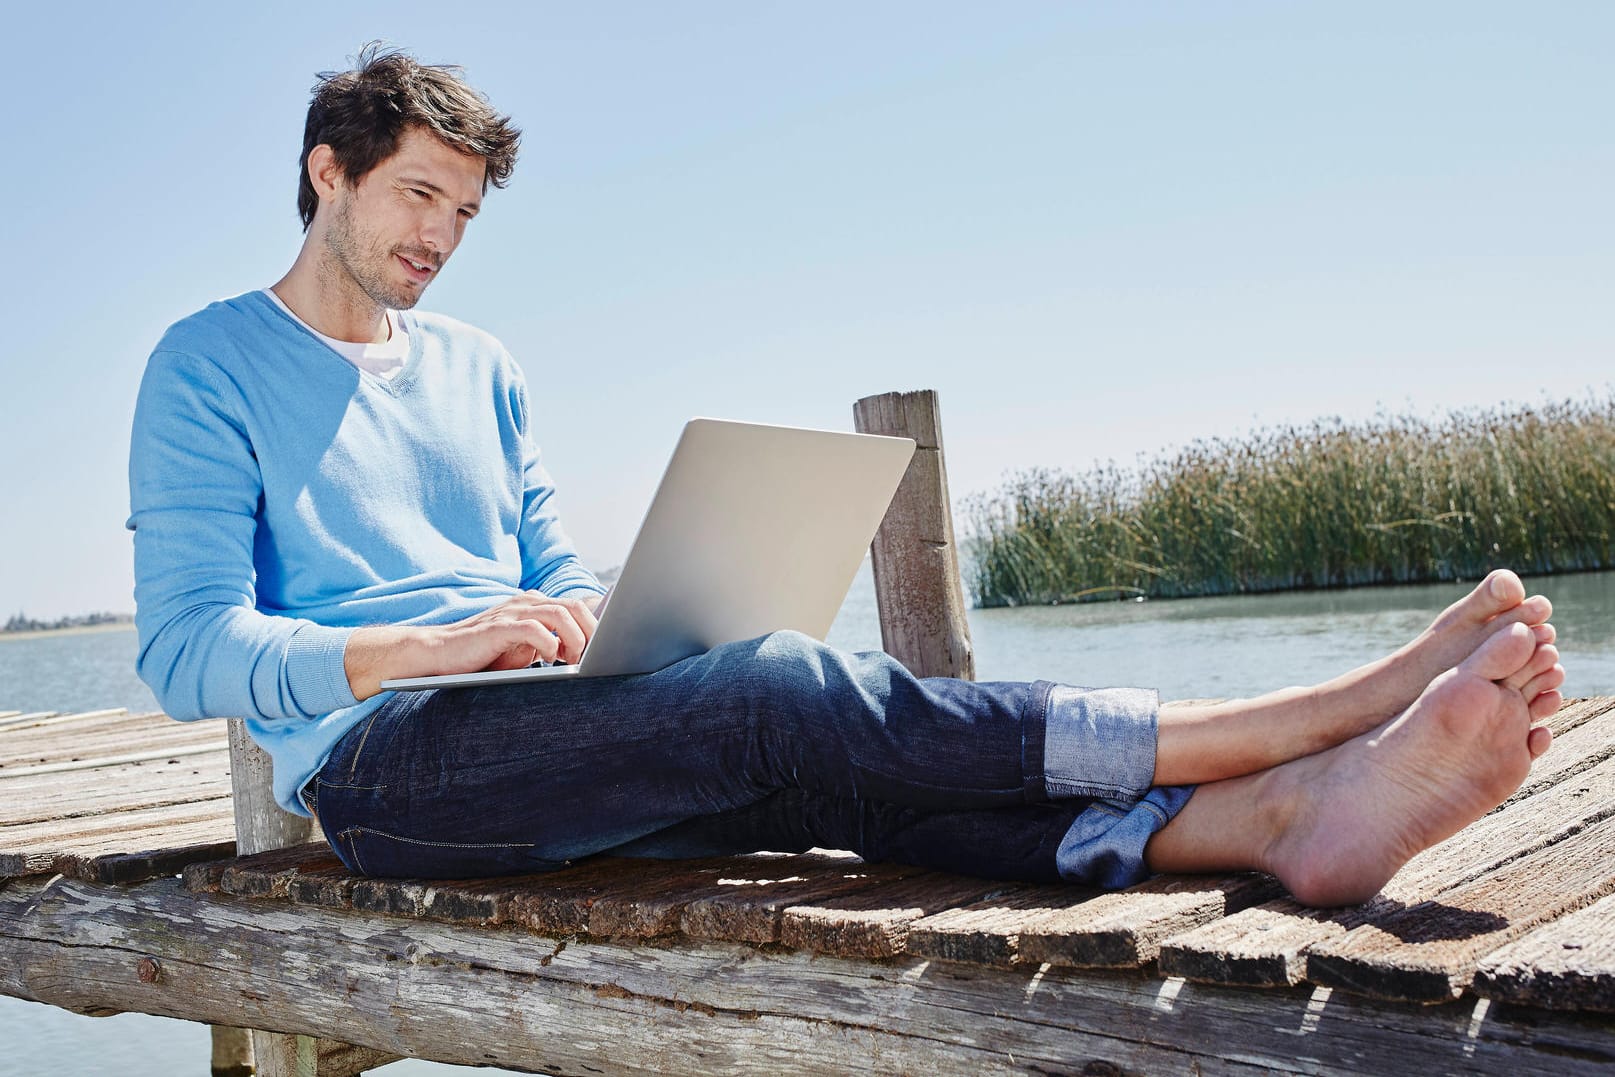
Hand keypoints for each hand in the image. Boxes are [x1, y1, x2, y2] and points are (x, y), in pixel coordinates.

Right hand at [343, 592, 601, 700]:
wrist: (438, 655)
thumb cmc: (482, 656)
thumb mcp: (523, 650)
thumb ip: (549, 645)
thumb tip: (584, 655)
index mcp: (535, 605)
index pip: (577, 605)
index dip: (598, 623)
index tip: (610, 645)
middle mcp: (526, 602)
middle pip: (575, 606)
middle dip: (593, 631)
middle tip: (596, 657)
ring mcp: (511, 612)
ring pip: (559, 613)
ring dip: (575, 637)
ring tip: (576, 660)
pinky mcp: (497, 626)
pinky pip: (532, 628)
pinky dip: (549, 642)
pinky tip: (551, 658)